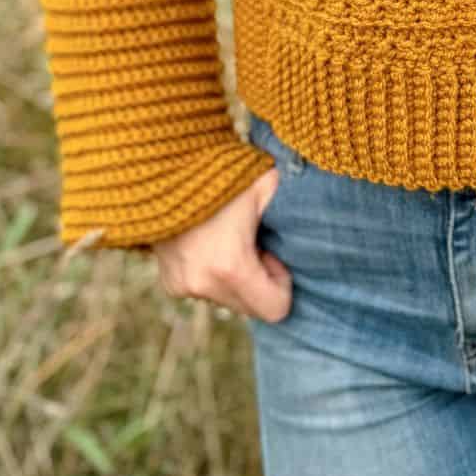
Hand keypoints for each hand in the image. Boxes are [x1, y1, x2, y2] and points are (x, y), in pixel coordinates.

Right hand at [152, 165, 292, 322]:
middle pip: (250, 307)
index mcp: (231, 268)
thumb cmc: (220, 172)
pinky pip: (204, 289)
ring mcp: (182, 286)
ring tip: (227, 237)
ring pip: (227, 298)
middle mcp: (203, 285)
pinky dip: (212, 274)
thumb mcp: (265, 184)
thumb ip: (290, 207)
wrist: (162, 166)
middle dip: (258, 279)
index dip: (281, 283)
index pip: (275, 309)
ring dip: (235, 277)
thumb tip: (313, 217)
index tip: (270, 252)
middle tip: (252, 240)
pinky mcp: (169, 282)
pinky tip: (207, 241)